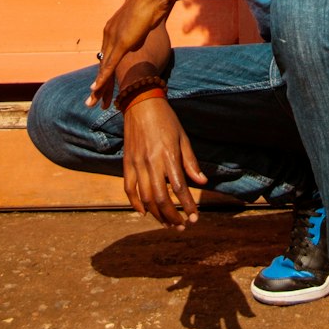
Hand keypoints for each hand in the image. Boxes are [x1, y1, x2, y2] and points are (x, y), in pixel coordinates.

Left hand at [87, 0, 172, 110]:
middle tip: (91, 102)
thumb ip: (136, 37)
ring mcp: (114, 37)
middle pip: (102, 65)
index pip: (107, 57)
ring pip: (103, 68)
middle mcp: (109, 34)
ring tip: (92, 103)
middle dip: (98, 86)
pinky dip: (102, 78)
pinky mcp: (121, 41)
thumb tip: (136, 46)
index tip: (101, 89)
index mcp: (113, 29)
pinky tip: (96, 89)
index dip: (104, 74)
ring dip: (99, 87)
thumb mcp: (142, 25)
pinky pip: (110, 64)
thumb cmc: (153, 6)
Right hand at [122, 95, 206, 229]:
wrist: (141, 103)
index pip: (180, 188)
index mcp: (168, 155)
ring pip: (145, 198)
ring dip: (157, 215)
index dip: (188, 206)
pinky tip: (145, 212)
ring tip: (167, 223)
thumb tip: (202, 182)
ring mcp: (137, 163)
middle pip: (161, 199)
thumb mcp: (183, 138)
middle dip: (172, 217)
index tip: (195, 218)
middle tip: (182, 226)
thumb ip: (191, 161)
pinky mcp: (127, 163)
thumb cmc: (166, 120)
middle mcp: (151, 162)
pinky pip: (129, 188)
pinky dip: (135, 203)